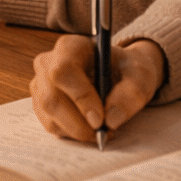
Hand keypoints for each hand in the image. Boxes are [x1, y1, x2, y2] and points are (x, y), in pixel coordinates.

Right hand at [30, 35, 166, 141]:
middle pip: (51, 98)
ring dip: (77, 131)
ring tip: (102, 130)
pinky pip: (51, 125)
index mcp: (71, 46)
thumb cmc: (126, 69)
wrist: (118, 72)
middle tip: (104, 133)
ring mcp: (40, 84)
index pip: (63, 71)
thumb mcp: (140, 74)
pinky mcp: (40, 103)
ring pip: (49, 116)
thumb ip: (131, 93)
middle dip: (79, 123)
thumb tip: (111, 119)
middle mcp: (48, 63)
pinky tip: (90, 128)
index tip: (100, 119)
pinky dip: (72, 133)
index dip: (79, 97)